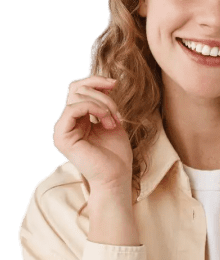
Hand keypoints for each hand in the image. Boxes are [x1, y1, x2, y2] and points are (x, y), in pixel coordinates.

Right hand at [52, 74, 132, 190]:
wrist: (116, 178)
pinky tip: (107, 122)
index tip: (115, 84)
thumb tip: (106, 81)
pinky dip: (95, 109)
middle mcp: (66, 123)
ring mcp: (62, 129)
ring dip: (103, 104)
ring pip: (77, 96)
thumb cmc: (116, 155)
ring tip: (114, 121)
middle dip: (102, 95)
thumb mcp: (111, 121)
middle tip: (117, 113)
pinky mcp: (62, 136)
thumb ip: (104, 102)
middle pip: (76, 88)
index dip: (96, 81)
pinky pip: (74, 108)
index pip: (78, 88)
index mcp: (76, 119)